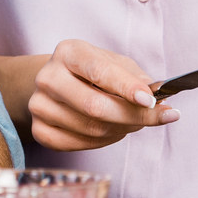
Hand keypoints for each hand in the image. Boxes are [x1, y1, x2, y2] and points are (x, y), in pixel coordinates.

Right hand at [28, 39, 176, 150]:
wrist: (59, 83)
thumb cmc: (92, 72)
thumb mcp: (115, 64)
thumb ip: (137, 78)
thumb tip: (158, 97)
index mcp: (68, 52)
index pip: (99, 71)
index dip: (126, 87)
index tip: (150, 100)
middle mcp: (48, 76)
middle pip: (94, 106)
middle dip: (132, 116)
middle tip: (157, 117)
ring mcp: (39, 105)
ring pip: (90, 129)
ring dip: (122, 129)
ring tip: (133, 121)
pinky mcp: (39, 130)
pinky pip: (78, 145)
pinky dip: (103, 142)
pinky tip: (112, 131)